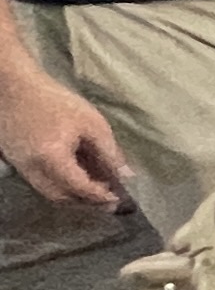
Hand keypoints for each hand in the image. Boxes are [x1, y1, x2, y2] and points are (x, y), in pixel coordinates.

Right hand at [0, 71, 128, 211]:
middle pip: (61, 197)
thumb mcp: (91, 123)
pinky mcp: (16, 162)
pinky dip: (59, 185)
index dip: (100, 196)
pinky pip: (39, 182)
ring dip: (73, 195)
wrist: (13, 88)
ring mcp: (21, 167)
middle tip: (108, 198)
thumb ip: (109, 153)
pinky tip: (75, 175)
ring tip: (95, 188)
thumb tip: (126, 176)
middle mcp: (32, 169)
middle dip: (86, 201)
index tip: (118, 199)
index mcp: (52, 159)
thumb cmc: (55, 101)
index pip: (80, 188)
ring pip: (49, 192)